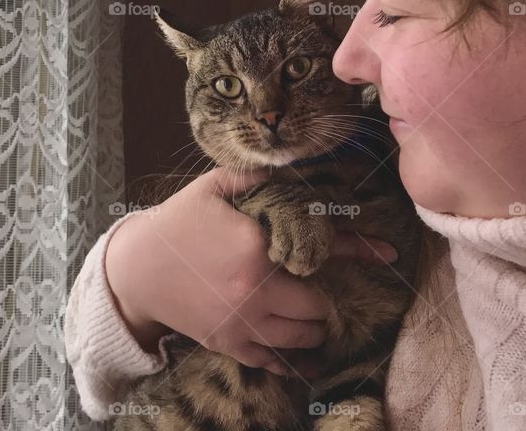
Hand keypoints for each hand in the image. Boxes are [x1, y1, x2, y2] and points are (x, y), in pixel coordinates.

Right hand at [105, 166, 398, 375]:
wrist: (136, 270)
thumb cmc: (176, 223)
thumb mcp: (211, 189)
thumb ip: (254, 177)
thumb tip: (291, 165)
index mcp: (255, 246)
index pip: (322, 250)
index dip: (361, 250)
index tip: (389, 253)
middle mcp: (255, 289)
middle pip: (316, 306)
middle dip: (325, 299)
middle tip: (322, 290)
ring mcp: (242, 321)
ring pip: (302, 337)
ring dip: (313, 327)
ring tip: (311, 316)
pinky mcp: (229, 343)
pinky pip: (273, 360)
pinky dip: (289, 358)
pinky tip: (295, 351)